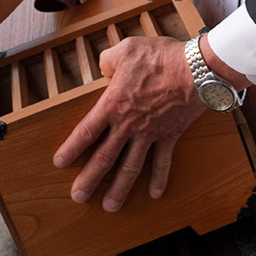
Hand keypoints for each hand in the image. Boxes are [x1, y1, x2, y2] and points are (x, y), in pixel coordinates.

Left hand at [54, 36, 202, 210]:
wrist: (195, 71)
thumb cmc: (161, 57)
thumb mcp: (126, 48)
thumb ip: (109, 59)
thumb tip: (103, 65)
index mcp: (113, 104)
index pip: (86, 131)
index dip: (71, 148)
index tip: (60, 163)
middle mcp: (128, 125)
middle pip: (104, 157)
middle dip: (90, 179)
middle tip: (78, 197)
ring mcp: (150, 134)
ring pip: (130, 166)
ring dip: (120, 188)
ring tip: (110, 207)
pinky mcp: (169, 136)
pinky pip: (163, 161)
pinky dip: (158, 178)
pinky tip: (153, 193)